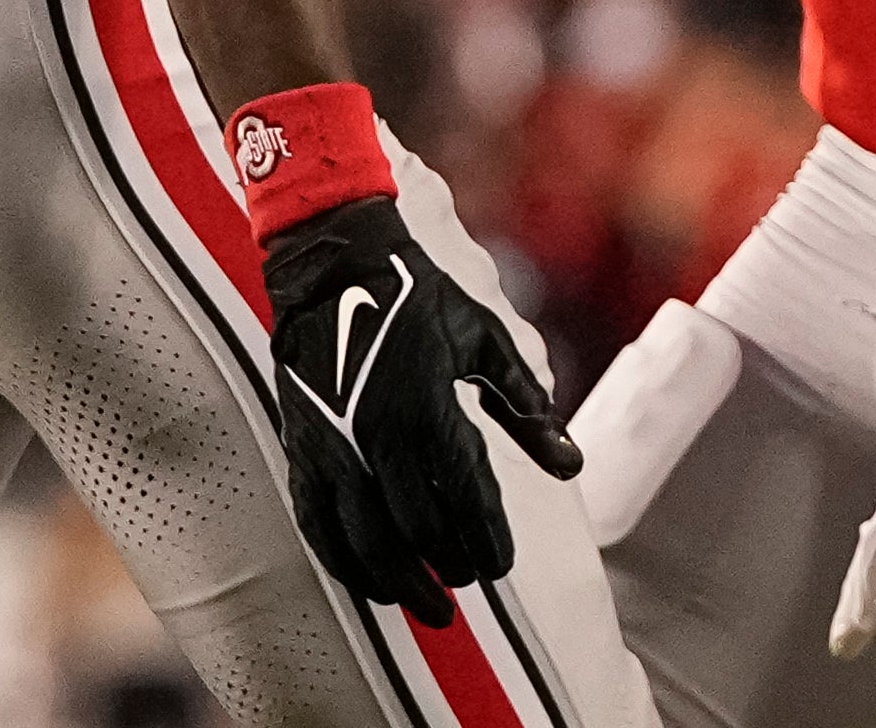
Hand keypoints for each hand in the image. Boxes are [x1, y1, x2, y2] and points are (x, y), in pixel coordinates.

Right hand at [263, 198, 580, 625]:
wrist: (332, 267)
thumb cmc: (416, 300)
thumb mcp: (484, 342)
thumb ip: (527, 406)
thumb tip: (571, 464)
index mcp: (426, 405)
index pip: (464, 495)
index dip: (486, 540)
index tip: (502, 568)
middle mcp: (375, 433)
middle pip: (418, 529)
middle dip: (450, 565)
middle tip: (471, 580)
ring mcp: (333, 447)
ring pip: (366, 541)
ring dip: (400, 583)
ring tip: (430, 607)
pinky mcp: (303, 451)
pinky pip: (320, 527)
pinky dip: (346, 565)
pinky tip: (371, 585)